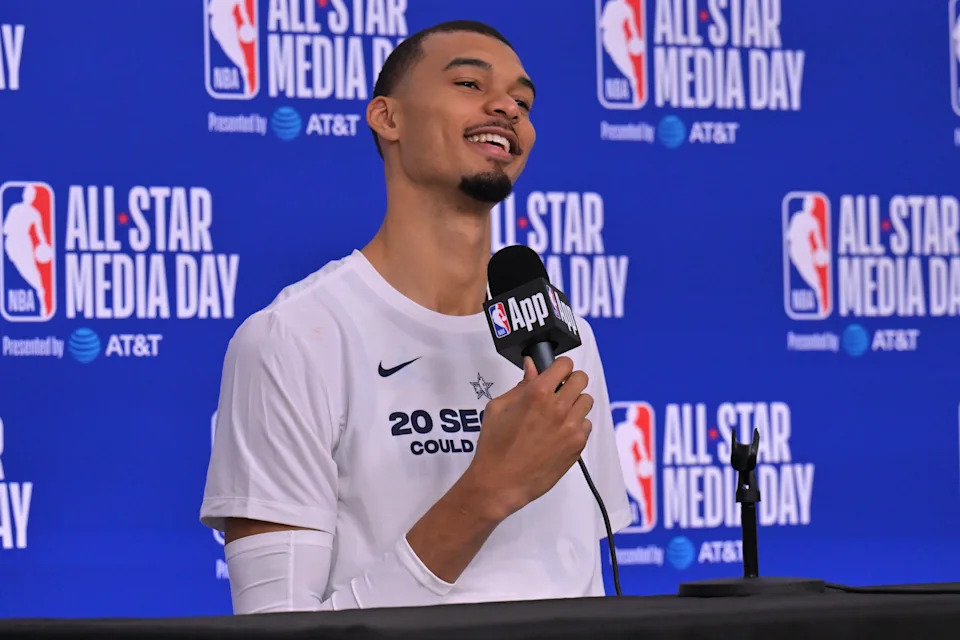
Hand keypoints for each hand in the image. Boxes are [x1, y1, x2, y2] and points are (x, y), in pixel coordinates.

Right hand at [467, 356, 592, 519]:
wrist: (500, 482)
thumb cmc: (495, 446)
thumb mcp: (498, 408)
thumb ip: (521, 385)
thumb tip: (532, 367)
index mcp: (537, 394)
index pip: (565, 364)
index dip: (559, 366)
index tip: (555, 372)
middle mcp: (558, 408)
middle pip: (581, 379)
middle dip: (570, 381)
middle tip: (559, 390)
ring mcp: (571, 428)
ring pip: (586, 401)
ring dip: (575, 403)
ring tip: (558, 413)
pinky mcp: (577, 445)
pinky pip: (586, 425)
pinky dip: (576, 424)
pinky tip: (559, 432)